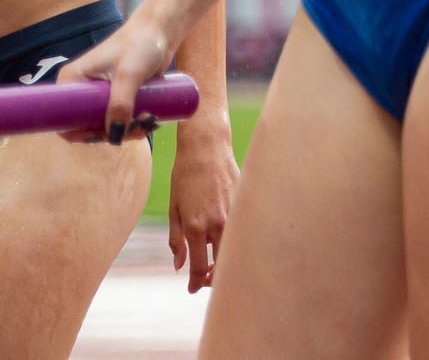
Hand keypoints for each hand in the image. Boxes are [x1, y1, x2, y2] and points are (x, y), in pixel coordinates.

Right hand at [56, 13, 173, 143]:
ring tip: (150, 119)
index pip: (63, 118)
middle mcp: (81, 89)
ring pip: (106, 124)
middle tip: (139, 126)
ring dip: (127, 129)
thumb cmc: (140, 45)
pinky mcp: (117, 96)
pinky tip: (149, 119)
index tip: (108, 134)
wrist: (161, 31)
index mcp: (71, 80)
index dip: (81, 133)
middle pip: (87, 125)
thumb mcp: (129, 75)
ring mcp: (99, 94)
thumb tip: (114, 136)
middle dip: (112, 132)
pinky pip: (119, 118)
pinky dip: (132, 124)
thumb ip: (120, 104)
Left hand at [167, 118, 237, 291]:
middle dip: (213, 278)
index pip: (199, 267)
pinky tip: (228, 239)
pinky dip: (235, 239)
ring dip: (226, 260)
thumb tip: (179, 266)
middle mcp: (216, 223)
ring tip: (216, 263)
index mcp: (194, 227)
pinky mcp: (243, 203)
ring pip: (234, 248)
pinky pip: (241, 229)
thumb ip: (176, 240)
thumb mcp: (174, 209)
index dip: (196, 283)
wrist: (206, 149)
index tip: (192, 289)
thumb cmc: (185, 177)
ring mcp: (232, 213)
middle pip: (221, 263)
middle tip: (205, 281)